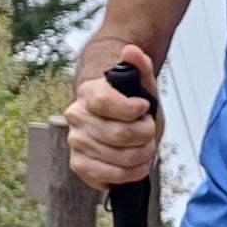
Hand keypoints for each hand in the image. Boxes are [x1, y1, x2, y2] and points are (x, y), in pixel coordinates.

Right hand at [67, 41, 161, 188]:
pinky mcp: (79, 165)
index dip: (130, 109)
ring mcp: (76, 142)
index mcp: (89, 93)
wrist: (119, 122)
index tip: (144, 109)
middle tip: (149, 132)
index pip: (104, 101)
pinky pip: (106, 176)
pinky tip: (135, 165)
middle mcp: (77, 117)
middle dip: (145, 136)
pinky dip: (128, 174)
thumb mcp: (142, 85)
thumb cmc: (130, 105)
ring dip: (141, 156)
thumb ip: (140, 66)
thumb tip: (130, 50)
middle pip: (118, 133)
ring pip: (118, 158)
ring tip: (145, 149)